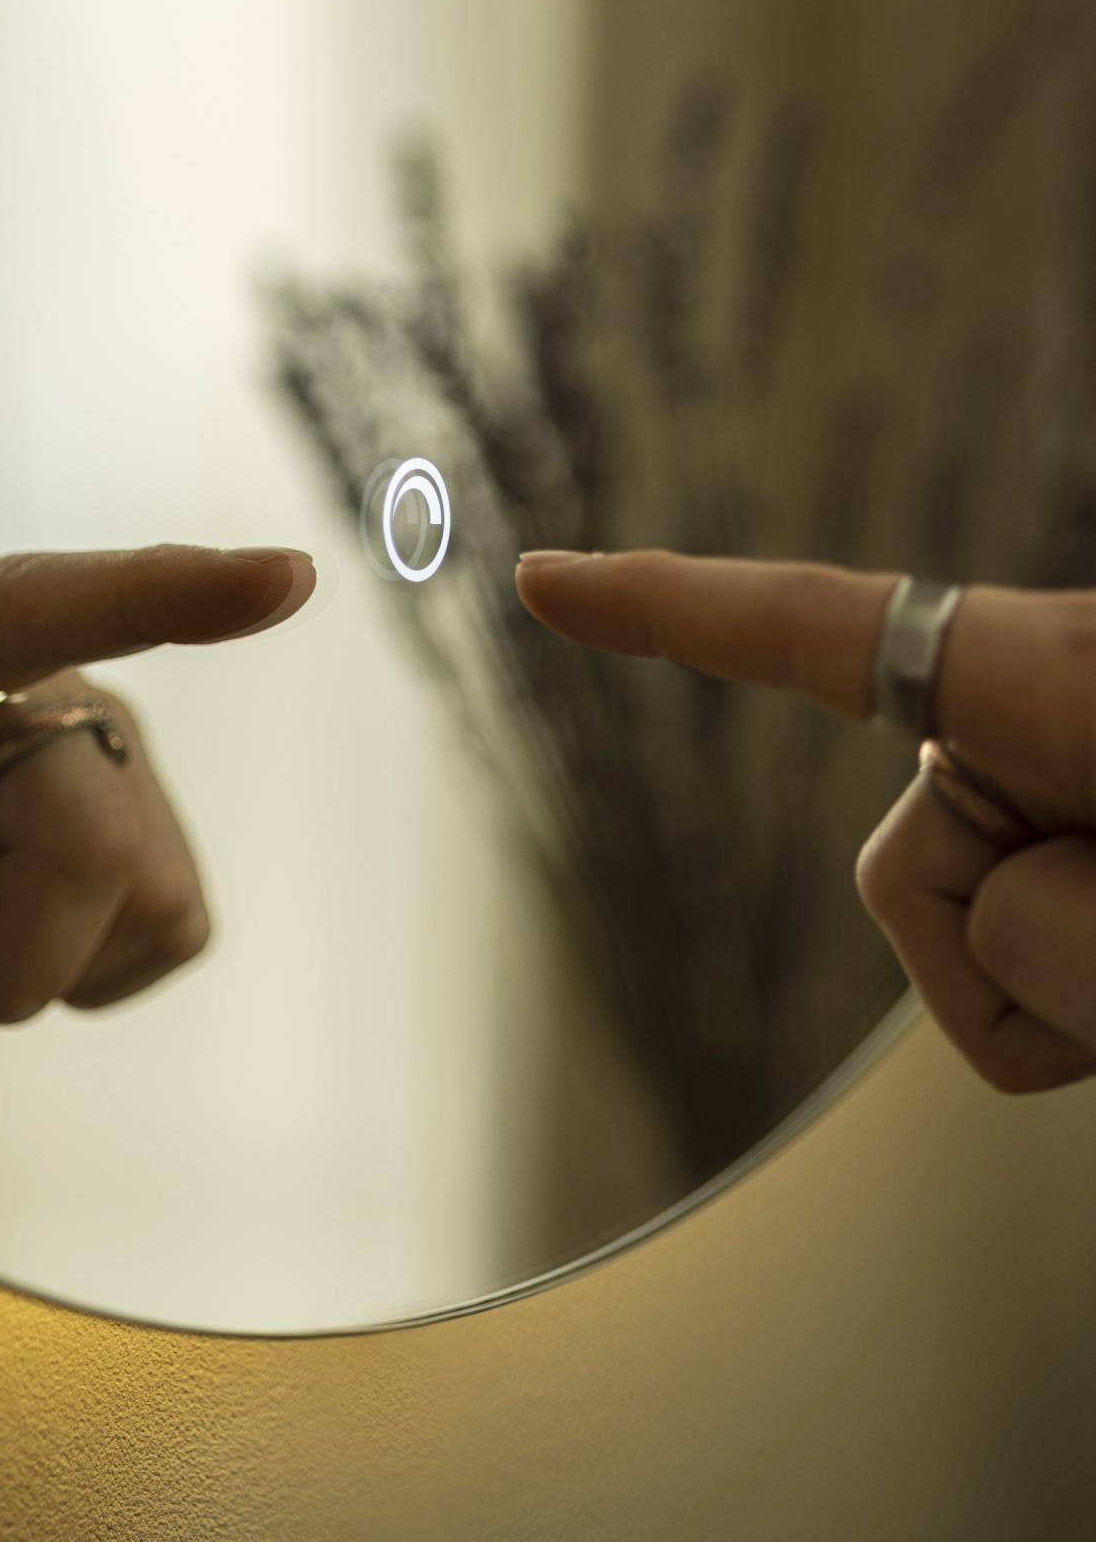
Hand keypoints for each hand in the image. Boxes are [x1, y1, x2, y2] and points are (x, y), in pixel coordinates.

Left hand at [0, 545, 313, 1036]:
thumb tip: (30, 857)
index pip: (24, 609)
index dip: (162, 593)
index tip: (285, 577)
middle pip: (94, 835)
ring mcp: (75, 731)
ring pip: (145, 886)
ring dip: (27, 953)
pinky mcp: (120, 802)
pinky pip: (164, 919)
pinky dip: (71, 960)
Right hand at [516, 548, 1095, 1093]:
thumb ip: (1065, 924)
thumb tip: (1000, 924)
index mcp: (1059, 671)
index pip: (810, 628)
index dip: (661, 603)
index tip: (545, 579)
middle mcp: (1047, 710)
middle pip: (907, 884)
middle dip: (1017, 957)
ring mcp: (1060, 780)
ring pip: (985, 950)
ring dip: (1083, 983)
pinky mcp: (1074, 840)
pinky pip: (1037, 977)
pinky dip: (1090, 1006)